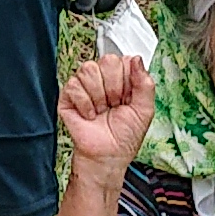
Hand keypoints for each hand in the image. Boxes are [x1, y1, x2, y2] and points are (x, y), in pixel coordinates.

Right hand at [58, 49, 156, 175]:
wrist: (107, 156)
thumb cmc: (125, 136)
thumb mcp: (144, 110)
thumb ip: (145, 83)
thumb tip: (137, 60)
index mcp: (124, 78)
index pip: (125, 59)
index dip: (128, 80)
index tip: (128, 98)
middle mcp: (104, 78)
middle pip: (108, 61)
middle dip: (114, 88)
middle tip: (114, 105)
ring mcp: (85, 85)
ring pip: (89, 70)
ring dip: (98, 97)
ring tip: (101, 110)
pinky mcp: (69, 95)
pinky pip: (74, 85)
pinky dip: (85, 104)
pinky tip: (90, 114)